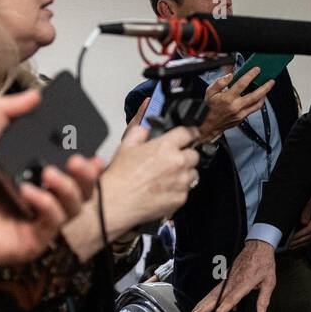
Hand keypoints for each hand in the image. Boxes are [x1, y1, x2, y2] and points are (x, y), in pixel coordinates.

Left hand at [0, 89, 103, 270]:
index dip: (88, 163)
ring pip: (75, 207)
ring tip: (49, 173)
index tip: (91, 150)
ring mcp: (38, 222)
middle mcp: (41, 199)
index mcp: (34, 177)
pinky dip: (47, 205)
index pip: (73, 172)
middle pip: (82, 190)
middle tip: (77, 160)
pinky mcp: (32, 240)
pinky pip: (54, 222)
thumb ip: (4, 112)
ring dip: (67, 188)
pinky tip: (29, 192)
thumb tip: (33, 94)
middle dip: (86, 175)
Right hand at [61, 110, 199, 261]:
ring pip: (193, 173)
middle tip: (172, 160)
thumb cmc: (120, 176)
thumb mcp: (127, 144)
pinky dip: (179, 189)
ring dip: (184, 173)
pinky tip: (164, 189)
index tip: (188, 136)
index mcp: (166, 146)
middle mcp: (177, 163)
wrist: (116, 202)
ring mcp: (181, 182)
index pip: (189, 133)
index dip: (189, 133)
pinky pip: (187, 190)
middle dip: (186, 155)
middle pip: (194, 154)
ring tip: (167, 176)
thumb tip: (147, 109)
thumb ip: (142, 126)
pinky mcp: (180, 198)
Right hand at [192, 239, 275, 311]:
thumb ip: (263, 299)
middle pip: (217, 296)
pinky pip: (216, 288)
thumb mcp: (269, 282)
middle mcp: (234, 281)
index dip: (223, 308)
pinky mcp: (227, 276)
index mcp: (244, 283)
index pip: (231, 298)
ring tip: (195, 311)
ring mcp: (228, 278)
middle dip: (205, 306)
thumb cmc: (263, 263)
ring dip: (203, 302)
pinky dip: (208, 297)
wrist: (258, 247)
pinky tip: (204, 304)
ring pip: (213, 292)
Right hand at [199, 68, 273, 139]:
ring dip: (264, 95)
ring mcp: (240, 113)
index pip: (242, 84)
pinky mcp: (243, 118)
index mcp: (227, 98)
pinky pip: (254, 109)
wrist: (209, 125)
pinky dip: (258, 102)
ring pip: (257, 104)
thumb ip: (220, 82)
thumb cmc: (209, 108)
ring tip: (267, 89)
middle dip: (265, 87)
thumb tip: (230, 75)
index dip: (250, 75)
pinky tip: (259, 97)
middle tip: (270, 81)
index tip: (256, 70)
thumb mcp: (210, 92)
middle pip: (255, 96)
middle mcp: (236, 106)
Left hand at [287, 194, 310, 250]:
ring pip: (308, 240)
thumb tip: (303, 222)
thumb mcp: (310, 204)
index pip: (308, 230)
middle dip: (298, 242)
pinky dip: (302, 244)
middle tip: (289, 245)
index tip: (291, 238)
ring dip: (299, 245)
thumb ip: (306, 212)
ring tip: (291, 248)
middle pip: (308, 237)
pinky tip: (296, 246)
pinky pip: (309, 240)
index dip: (299, 235)